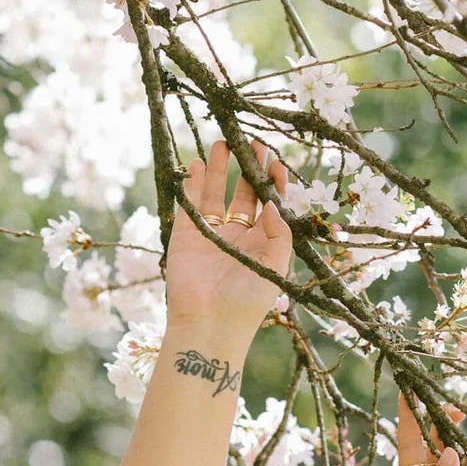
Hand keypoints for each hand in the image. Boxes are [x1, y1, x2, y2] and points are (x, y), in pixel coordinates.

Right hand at [165, 135, 291, 337]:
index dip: (273, 184)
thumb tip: (276, 203)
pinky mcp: (185, 235)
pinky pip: (189, 204)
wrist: (209, 323)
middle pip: (243, 194)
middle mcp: (236, 237)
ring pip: (214, 194)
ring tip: (222, 142)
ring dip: (218, 169)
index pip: (269, 206)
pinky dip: (191, 184)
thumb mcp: (276, 265)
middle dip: (246, 168)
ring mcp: (210, 234)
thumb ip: (281, 232)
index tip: (275, 161)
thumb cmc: (248, 301)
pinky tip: (196, 163)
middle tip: (250, 141)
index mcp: (260, 245)